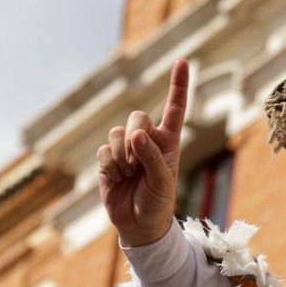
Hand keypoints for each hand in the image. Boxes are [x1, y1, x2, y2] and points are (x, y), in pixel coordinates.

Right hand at [98, 59, 189, 247]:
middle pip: (137, 117)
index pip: (174, 108)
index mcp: (168, 141)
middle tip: (137, 161)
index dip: (178, 85)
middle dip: (135, 136)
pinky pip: (104, 150)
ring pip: (116, 133)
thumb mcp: (162, 182)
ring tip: (128, 175)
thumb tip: (135, 135)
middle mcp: (147, 141)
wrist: (138, 225)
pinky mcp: (108, 160)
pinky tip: (116, 178)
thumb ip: (151, 157)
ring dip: (122, 155)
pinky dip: (110, 165)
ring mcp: (126, 150)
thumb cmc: (158, 203)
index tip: (182, 61)